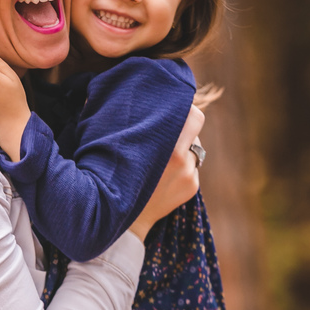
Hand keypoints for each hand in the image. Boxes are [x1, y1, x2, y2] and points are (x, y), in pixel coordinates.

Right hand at [128, 105, 203, 240]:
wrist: (119, 216)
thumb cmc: (112, 173)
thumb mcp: (118, 144)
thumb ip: (129, 120)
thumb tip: (119, 93)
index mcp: (166, 146)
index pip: (194, 115)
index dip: (184, 108)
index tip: (172, 107)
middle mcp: (182, 160)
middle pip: (197, 126)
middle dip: (185, 124)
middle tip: (170, 125)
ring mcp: (189, 175)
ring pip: (194, 147)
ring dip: (183, 146)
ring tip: (162, 156)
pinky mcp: (192, 187)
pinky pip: (192, 167)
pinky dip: (182, 167)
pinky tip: (163, 175)